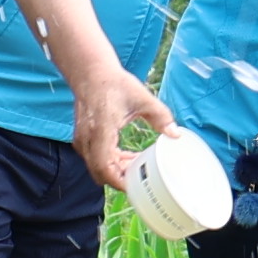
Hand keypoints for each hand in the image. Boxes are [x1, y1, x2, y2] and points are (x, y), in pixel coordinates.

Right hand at [70, 65, 167, 195]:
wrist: (91, 72)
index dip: (119, 181)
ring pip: (96, 167)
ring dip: (115, 170)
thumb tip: (175, 134)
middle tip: (141, 176)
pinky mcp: (82, 138)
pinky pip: (93, 159)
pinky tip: (125, 156)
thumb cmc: (115, 83)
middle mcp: (88, 138)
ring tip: (135, 164)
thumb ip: (160, 116)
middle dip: (120, 178)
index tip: (136, 185)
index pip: (105, 167)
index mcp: (101, 130)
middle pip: (100, 172)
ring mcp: (82, 139)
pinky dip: (109, 162)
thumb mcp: (142, 98)